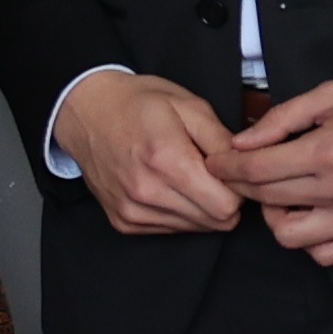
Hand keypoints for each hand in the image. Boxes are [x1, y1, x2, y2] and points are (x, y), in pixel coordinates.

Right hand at [50, 69, 250, 235]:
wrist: (87, 112)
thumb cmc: (138, 104)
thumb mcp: (190, 106)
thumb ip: (222, 140)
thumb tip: (245, 169)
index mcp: (166, 158)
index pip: (227, 204)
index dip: (238, 188)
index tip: (229, 171)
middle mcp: (146, 190)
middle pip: (216, 221)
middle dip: (224, 199)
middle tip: (213, 174)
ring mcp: (132, 209)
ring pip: (195, 228)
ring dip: (201, 207)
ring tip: (188, 178)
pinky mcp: (123, 221)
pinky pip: (170, 229)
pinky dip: (178, 213)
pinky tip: (168, 187)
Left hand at [232, 77, 332, 265]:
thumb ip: (283, 118)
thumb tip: (242, 141)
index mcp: (330, 150)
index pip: (257, 170)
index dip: (227, 167)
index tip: (217, 163)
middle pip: (267, 201)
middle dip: (243, 187)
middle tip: (241, 175)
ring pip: (292, 238)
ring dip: (277, 218)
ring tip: (282, 197)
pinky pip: (327, 255)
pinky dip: (310, 240)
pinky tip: (312, 216)